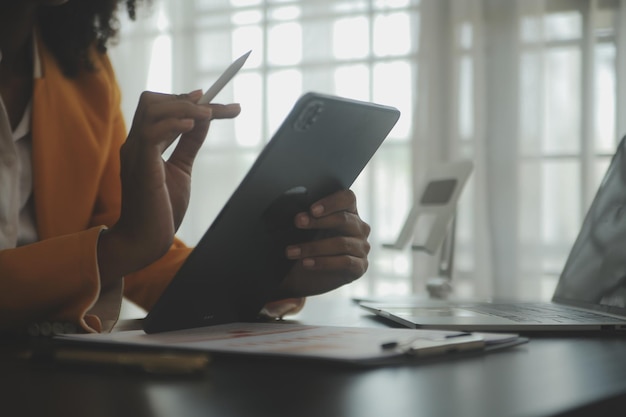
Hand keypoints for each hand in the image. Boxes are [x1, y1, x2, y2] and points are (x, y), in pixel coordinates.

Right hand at [98, 90, 239, 283]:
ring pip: (151, 109)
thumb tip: (203, 120)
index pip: (162, 108)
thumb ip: (189, 144)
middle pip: (152, 101)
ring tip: (208, 115)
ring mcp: (135, 153)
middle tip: (215, 109)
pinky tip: (191, 126)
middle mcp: (136, 144)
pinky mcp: (140, 167)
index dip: (187, 101)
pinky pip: (150, 133)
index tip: (212, 100)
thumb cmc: (161, 209)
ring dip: (184, 107)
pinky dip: (172, 124)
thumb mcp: (181, 169)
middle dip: (186, 99)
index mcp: (144, 144)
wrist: (146, 240)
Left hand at [273, 189, 370, 298]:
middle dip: (317, 221)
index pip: (347, 198)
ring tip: (292, 251)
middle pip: (343, 219)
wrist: (307, 276)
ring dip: (313, 247)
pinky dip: (323, 262)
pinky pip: (345, 262)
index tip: (312, 210)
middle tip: (298, 222)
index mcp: (349, 212)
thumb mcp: (308, 231)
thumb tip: (297, 213)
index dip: (331, 202)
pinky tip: (307, 263)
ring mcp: (362, 247)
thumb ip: (308, 218)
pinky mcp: (360, 266)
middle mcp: (359, 227)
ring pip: (341, 243)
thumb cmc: (309, 247)